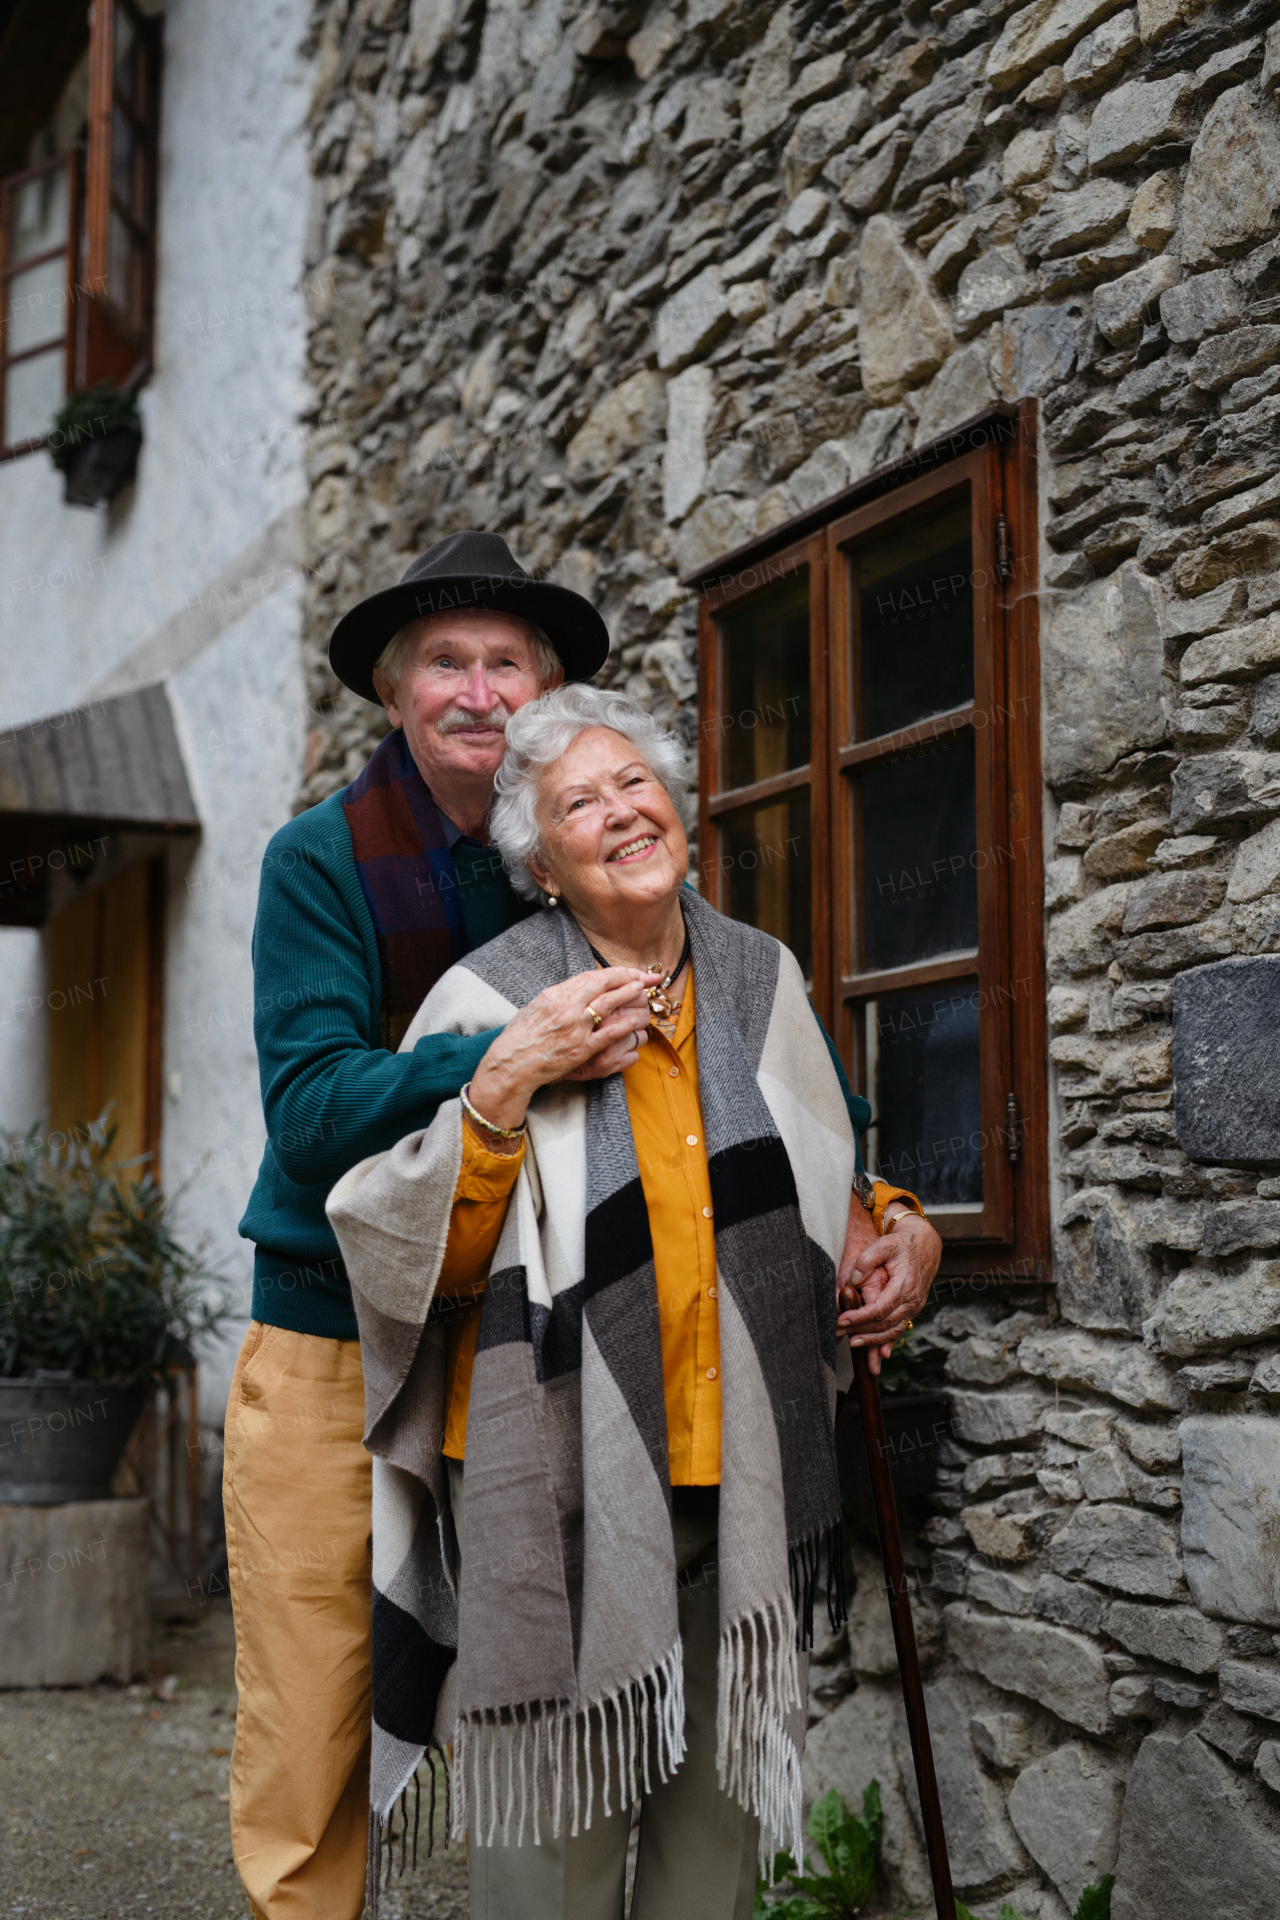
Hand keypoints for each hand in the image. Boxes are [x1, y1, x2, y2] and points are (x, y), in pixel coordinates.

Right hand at [468, 967, 656, 1127]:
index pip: (592, 976)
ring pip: (610, 1005)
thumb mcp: (536, 1006)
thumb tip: (579, 987)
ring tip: (642, 992)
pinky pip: (609, 1034)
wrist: (512, 1063)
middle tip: (646, 977)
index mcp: (556, 994)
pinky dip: (624, 1026)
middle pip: (605, 985)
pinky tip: (635, 1021)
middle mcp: (567, 1007)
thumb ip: (559, 996)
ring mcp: (575, 1028)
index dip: (616, 972)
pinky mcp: (581, 1049)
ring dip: (630, 996)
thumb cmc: (520, 1037)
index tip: (630, 971)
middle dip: (629, 978)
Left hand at [836, 1205, 941, 1376]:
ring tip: (852, 1343)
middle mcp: (913, 1300)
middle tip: (840, 1332)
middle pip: (885, 1324)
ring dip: (873, 1341)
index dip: (859, 1318)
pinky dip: (888, 1341)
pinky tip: (879, 1352)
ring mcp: (915, 1306)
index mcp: (905, 1285)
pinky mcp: (913, 1309)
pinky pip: (900, 1329)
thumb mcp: (884, 1244)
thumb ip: (867, 1260)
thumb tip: (854, 1280)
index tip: (841, 1321)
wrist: (925, 1243)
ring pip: (893, 1331)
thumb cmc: (901, 1243)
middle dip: (861, 1331)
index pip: (879, 1309)